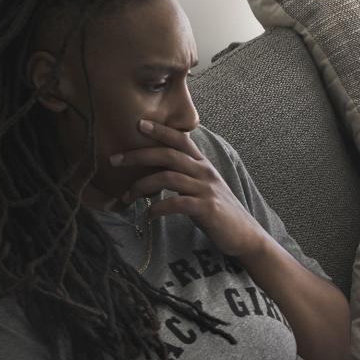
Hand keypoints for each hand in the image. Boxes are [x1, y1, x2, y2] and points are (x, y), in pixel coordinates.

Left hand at [110, 120, 267, 257]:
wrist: (245, 235)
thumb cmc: (220, 213)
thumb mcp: (204, 187)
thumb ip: (186, 176)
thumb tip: (160, 171)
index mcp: (203, 164)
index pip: (180, 139)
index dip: (160, 130)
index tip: (139, 123)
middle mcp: (204, 172)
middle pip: (167, 155)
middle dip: (138, 155)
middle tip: (114, 160)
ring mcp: (206, 190)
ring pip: (167, 178)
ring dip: (141, 186)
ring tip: (127, 196)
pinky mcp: (206, 209)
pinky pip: (175, 204)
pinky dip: (157, 209)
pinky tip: (147, 216)